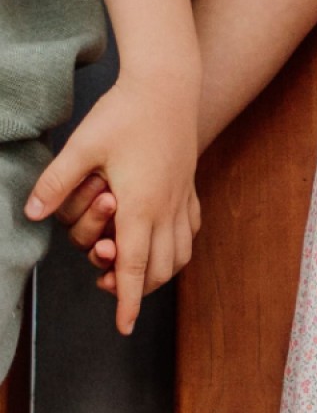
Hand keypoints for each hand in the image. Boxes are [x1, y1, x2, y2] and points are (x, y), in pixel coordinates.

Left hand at [27, 69, 201, 333]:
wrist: (169, 85)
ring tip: (133, 271)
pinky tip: (161, 241)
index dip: (126, 300)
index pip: (133, 266)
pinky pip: (190, 231)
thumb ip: (57, 182)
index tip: (124, 327)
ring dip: (159, 272)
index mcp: (140, 205)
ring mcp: (182, 198)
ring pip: (180, 254)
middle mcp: (167, 208)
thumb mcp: (82, 145)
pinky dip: (177, 247)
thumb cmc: (125, 113)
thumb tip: (31, 213)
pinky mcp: (189, 187)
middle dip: (139, 290)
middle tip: (112, 291)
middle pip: (160, 269)